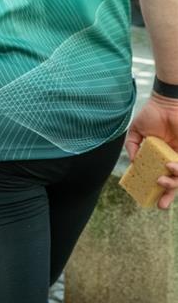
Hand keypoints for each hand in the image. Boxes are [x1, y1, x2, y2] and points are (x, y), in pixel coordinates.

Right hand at [125, 94, 177, 209]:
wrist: (167, 102)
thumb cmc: (152, 114)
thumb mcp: (136, 131)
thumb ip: (133, 146)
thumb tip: (134, 163)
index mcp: (161, 157)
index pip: (162, 176)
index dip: (159, 190)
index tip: (153, 201)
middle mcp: (173, 158)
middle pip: (175, 182)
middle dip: (169, 195)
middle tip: (161, 204)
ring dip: (173, 183)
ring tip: (162, 181)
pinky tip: (171, 167)